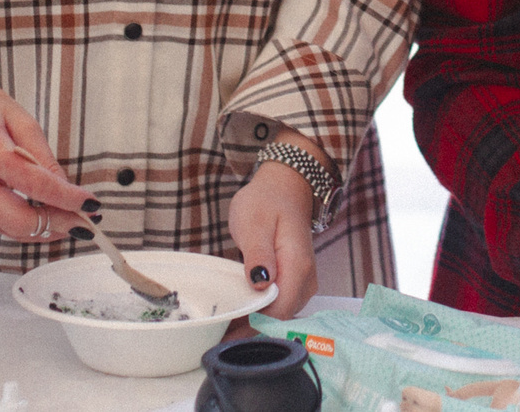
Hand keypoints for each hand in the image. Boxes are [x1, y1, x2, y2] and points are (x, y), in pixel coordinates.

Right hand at [0, 76, 90, 240]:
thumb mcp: (18, 117)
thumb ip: (41, 153)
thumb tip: (64, 185)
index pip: (33, 183)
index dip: (65, 198)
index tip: (90, 202)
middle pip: (17, 219)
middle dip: (56, 225)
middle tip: (84, 222)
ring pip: (8, 230)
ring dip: (43, 231)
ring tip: (72, 222)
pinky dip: (24, 227)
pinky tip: (45, 219)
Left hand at [228, 129, 327, 317]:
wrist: (285, 187)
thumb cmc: (267, 201)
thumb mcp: (254, 222)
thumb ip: (258, 254)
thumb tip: (260, 284)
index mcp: (297, 266)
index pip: (279, 311)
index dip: (252, 326)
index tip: (223, 331)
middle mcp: (305, 280)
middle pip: (279, 320)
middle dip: (249, 330)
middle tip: (214, 332)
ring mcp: (302, 283)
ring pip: (279, 317)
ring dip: (252, 324)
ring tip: (221, 326)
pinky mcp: (295, 283)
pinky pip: (278, 307)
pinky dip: (258, 313)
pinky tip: (237, 313)